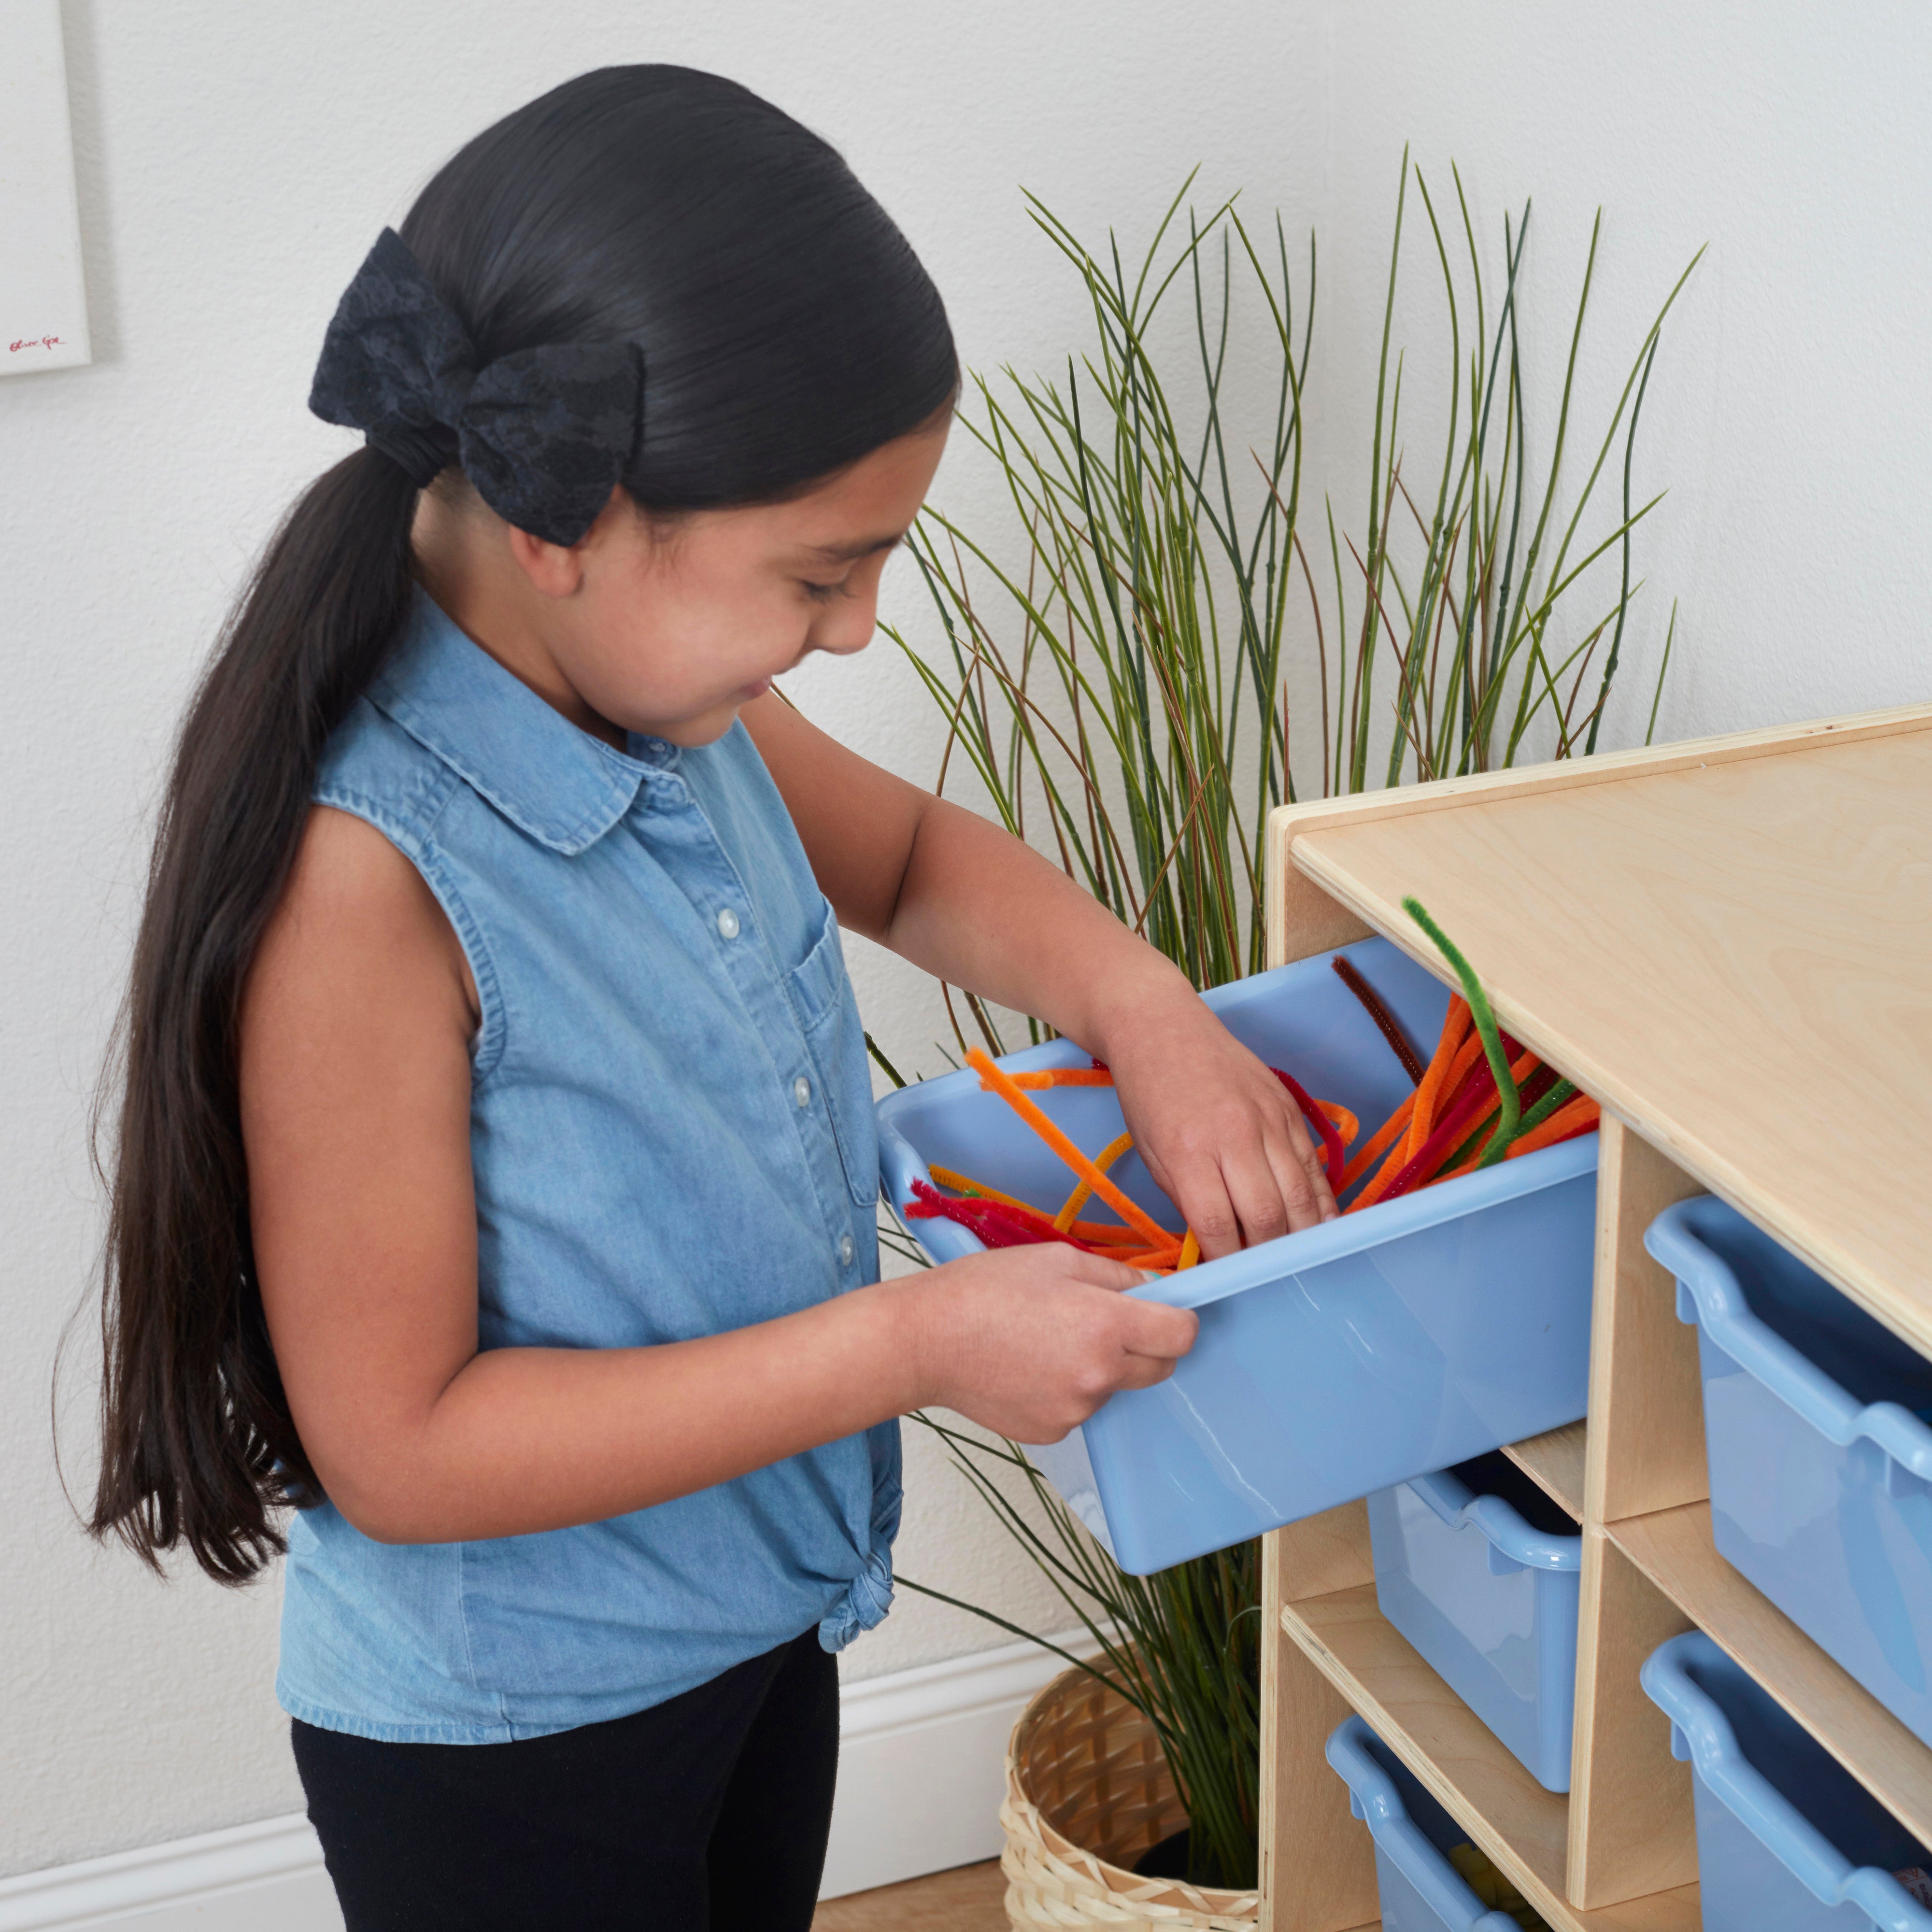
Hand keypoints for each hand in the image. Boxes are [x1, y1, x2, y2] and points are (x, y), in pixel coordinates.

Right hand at [901, 1244, 1198, 1441]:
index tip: (1164, 1311)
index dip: (1178, 1319)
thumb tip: (1151, 1291)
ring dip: (1100, 1367)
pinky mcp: (1052, 1431)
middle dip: (1146, 1345)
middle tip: (1103, 1321)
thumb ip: (1115, 1276)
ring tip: (1047, 1341)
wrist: (925, 1341)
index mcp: (1107, 1326)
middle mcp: (1099, 1375)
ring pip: (1114, 1388)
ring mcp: (1076, 1410)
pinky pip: (1080, 1408)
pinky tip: (1030, 1366)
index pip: (1182, 1336)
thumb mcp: (1056, 1259)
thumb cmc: (983, 1291)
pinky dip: (1067, 1390)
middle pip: (1160, 1368)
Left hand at [1098, 984, 1338, 1259]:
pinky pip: (1313, 1164)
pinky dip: (1320, 1199)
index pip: (1219, 1226)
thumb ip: (1188, 1199)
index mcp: (1189, 1151)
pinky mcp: (1289, 1108)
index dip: (1228, 1261)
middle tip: (1265, 1273)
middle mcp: (1235, 1135)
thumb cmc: (1148, 1093)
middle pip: (1268, 1216)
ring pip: (1299, 1195)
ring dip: (1301, 1235)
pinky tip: (1320, 1225)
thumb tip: (1221, 1244)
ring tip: (1297, 1259)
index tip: (1230, 1278)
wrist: (1162, 1026)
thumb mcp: (1151, 1153)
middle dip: (1268, 1254)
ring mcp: (1268, 1120)